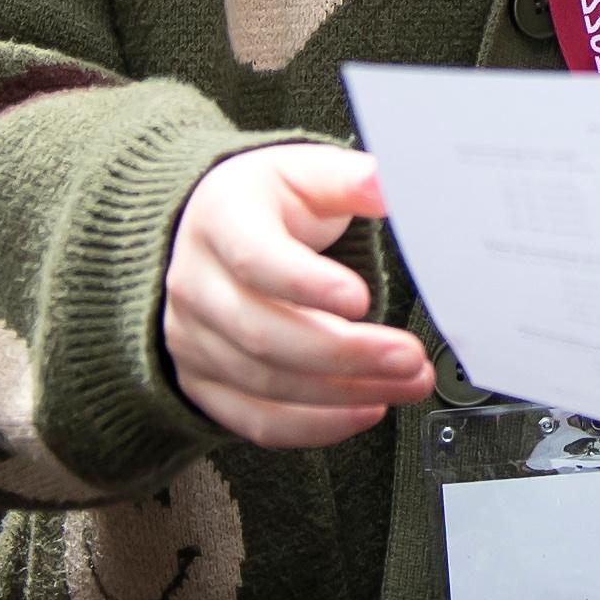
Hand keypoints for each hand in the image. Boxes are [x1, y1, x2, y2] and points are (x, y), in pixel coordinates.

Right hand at [163, 144, 434, 447]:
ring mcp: (193, 339)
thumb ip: (350, 180)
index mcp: (219, 219)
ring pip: (265, 383)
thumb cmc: (267, 205)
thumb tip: (392, 185)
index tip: (362, 298)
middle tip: (407, 356)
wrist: (207, 235)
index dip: (307, 285)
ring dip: (344, 393)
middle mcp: (195, 283)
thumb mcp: (305, 173)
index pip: (253, 260)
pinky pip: (256, 420)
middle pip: (262, 333)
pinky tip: (365, 410)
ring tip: (406, 383)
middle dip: (345, 353)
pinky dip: (315, 426)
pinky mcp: (203, 383)